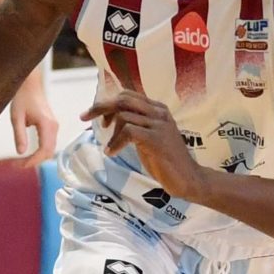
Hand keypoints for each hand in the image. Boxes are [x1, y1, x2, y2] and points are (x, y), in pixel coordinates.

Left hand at [8, 74, 57, 168]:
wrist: (30, 84)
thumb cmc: (22, 97)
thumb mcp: (16, 117)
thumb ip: (19, 135)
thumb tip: (20, 152)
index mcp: (47, 124)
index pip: (44, 150)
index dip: (32, 161)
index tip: (19, 165)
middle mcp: (54, 127)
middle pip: (48, 153)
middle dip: (34, 162)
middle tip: (17, 165)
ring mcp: (54, 127)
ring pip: (49, 150)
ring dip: (37, 158)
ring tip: (20, 161)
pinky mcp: (51, 127)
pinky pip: (48, 144)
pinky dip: (39, 152)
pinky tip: (27, 154)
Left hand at [83, 92, 205, 199]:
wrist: (188, 178)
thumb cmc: (166, 160)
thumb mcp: (149, 137)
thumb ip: (136, 125)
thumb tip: (111, 118)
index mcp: (158, 109)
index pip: (127, 94)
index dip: (107, 102)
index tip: (93, 114)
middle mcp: (159, 112)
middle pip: (122, 99)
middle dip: (100, 107)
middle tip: (84, 117)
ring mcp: (159, 125)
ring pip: (124, 115)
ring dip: (111, 133)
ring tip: (110, 148)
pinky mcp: (157, 139)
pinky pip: (128, 132)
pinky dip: (116, 142)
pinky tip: (111, 153)